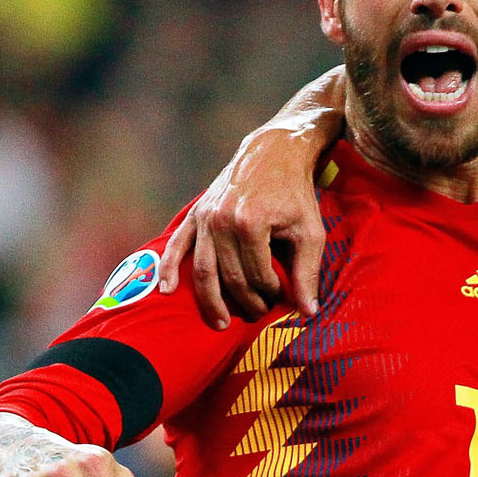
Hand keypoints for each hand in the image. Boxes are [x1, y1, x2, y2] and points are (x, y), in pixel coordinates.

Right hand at [158, 66, 346, 327]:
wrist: (275, 152)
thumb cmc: (297, 193)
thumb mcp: (310, 232)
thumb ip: (307, 272)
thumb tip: (308, 313)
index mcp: (250, 224)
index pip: (255, 276)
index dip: (269, 293)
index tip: (280, 297)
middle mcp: (221, 221)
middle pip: (229, 278)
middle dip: (245, 301)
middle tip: (258, 313)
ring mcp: (205, 217)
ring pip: (202, 270)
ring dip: (212, 300)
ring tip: (221, 323)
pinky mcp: (196, 213)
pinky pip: (177, 245)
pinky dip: (169, 269)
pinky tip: (167, 291)